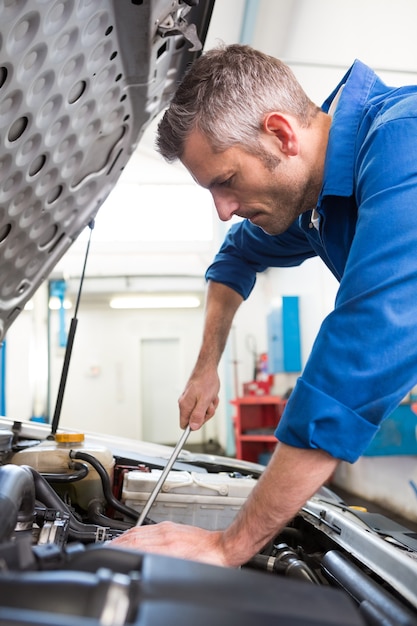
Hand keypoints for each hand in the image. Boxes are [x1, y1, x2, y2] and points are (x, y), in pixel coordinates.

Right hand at [109, 521, 227, 566]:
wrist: (224, 548)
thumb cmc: (210, 562)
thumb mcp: (184, 570)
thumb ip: (164, 567)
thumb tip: (149, 568)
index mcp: (167, 545)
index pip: (135, 545)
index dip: (118, 549)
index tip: (105, 553)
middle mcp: (165, 534)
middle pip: (132, 537)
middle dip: (115, 544)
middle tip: (101, 550)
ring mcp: (168, 529)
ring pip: (138, 531)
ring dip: (122, 538)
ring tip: (111, 545)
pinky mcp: (171, 528)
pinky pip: (147, 528)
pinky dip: (134, 533)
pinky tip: (130, 537)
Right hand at [178, 367, 219, 429]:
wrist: (207, 368)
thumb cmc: (206, 381)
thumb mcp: (205, 400)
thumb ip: (198, 414)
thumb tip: (193, 427)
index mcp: (185, 405)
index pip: (184, 425)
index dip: (194, 425)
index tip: (203, 417)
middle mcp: (185, 404)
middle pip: (195, 420)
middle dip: (206, 414)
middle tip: (209, 404)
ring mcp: (190, 400)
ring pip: (201, 412)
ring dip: (209, 407)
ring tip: (211, 397)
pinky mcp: (195, 397)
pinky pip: (203, 406)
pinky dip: (209, 402)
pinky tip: (211, 395)